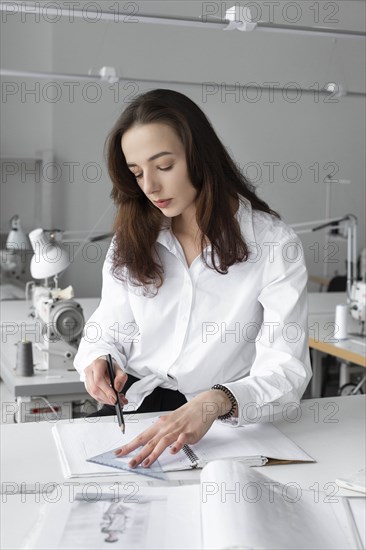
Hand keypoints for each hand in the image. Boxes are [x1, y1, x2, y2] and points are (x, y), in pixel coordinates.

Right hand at [84, 356, 128, 406]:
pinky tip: (110, 399)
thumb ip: (121, 377)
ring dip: (105, 400)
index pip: (99, 380)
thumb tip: (118, 388)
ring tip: (116, 400)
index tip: (115, 398)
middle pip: (95, 389)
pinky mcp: (87, 386)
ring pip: (94, 394)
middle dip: (107, 398)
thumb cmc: (109, 365)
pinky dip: (103, 399)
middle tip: (117, 401)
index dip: (107, 391)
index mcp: (97, 365)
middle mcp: (89, 371)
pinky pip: (94, 395)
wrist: (102, 363)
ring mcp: (86, 379)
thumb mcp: (118, 368)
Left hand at [114, 389, 232, 467]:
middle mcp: (166, 427)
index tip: (119, 453)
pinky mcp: (190, 433)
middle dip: (138, 454)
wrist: (202, 405)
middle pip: (149, 441)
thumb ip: (159, 432)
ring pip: (163, 442)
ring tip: (146, 463)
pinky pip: (183, 439)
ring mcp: (178, 430)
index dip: (130, 445)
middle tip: (130, 464)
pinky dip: (177, 445)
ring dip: (154, 453)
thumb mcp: (169, 421)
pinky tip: (173, 451)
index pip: (141, 437)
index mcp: (160, 425)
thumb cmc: (186, 414)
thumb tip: (148, 442)